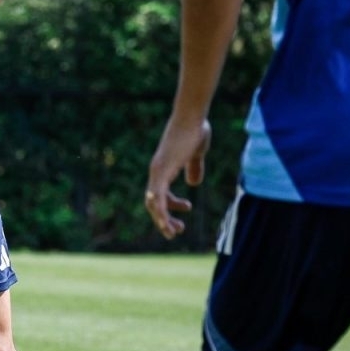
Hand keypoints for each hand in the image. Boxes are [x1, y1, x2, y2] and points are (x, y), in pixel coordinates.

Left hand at [145, 116, 211, 238]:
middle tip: (176, 231)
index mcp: (163, 169)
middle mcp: (156, 172)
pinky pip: (157, 195)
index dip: (171, 206)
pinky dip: (160, 209)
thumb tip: (194, 183)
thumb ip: (194, 168)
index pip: (160, 195)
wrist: (192, 117)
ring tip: (173, 232)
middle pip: (153, 203)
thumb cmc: (194, 131)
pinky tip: (164, 221)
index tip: (189, 207)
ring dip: (162, 220)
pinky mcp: (161, 170)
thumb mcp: (196, 154)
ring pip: (153, 203)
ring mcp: (157, 171)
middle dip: (164, 219)